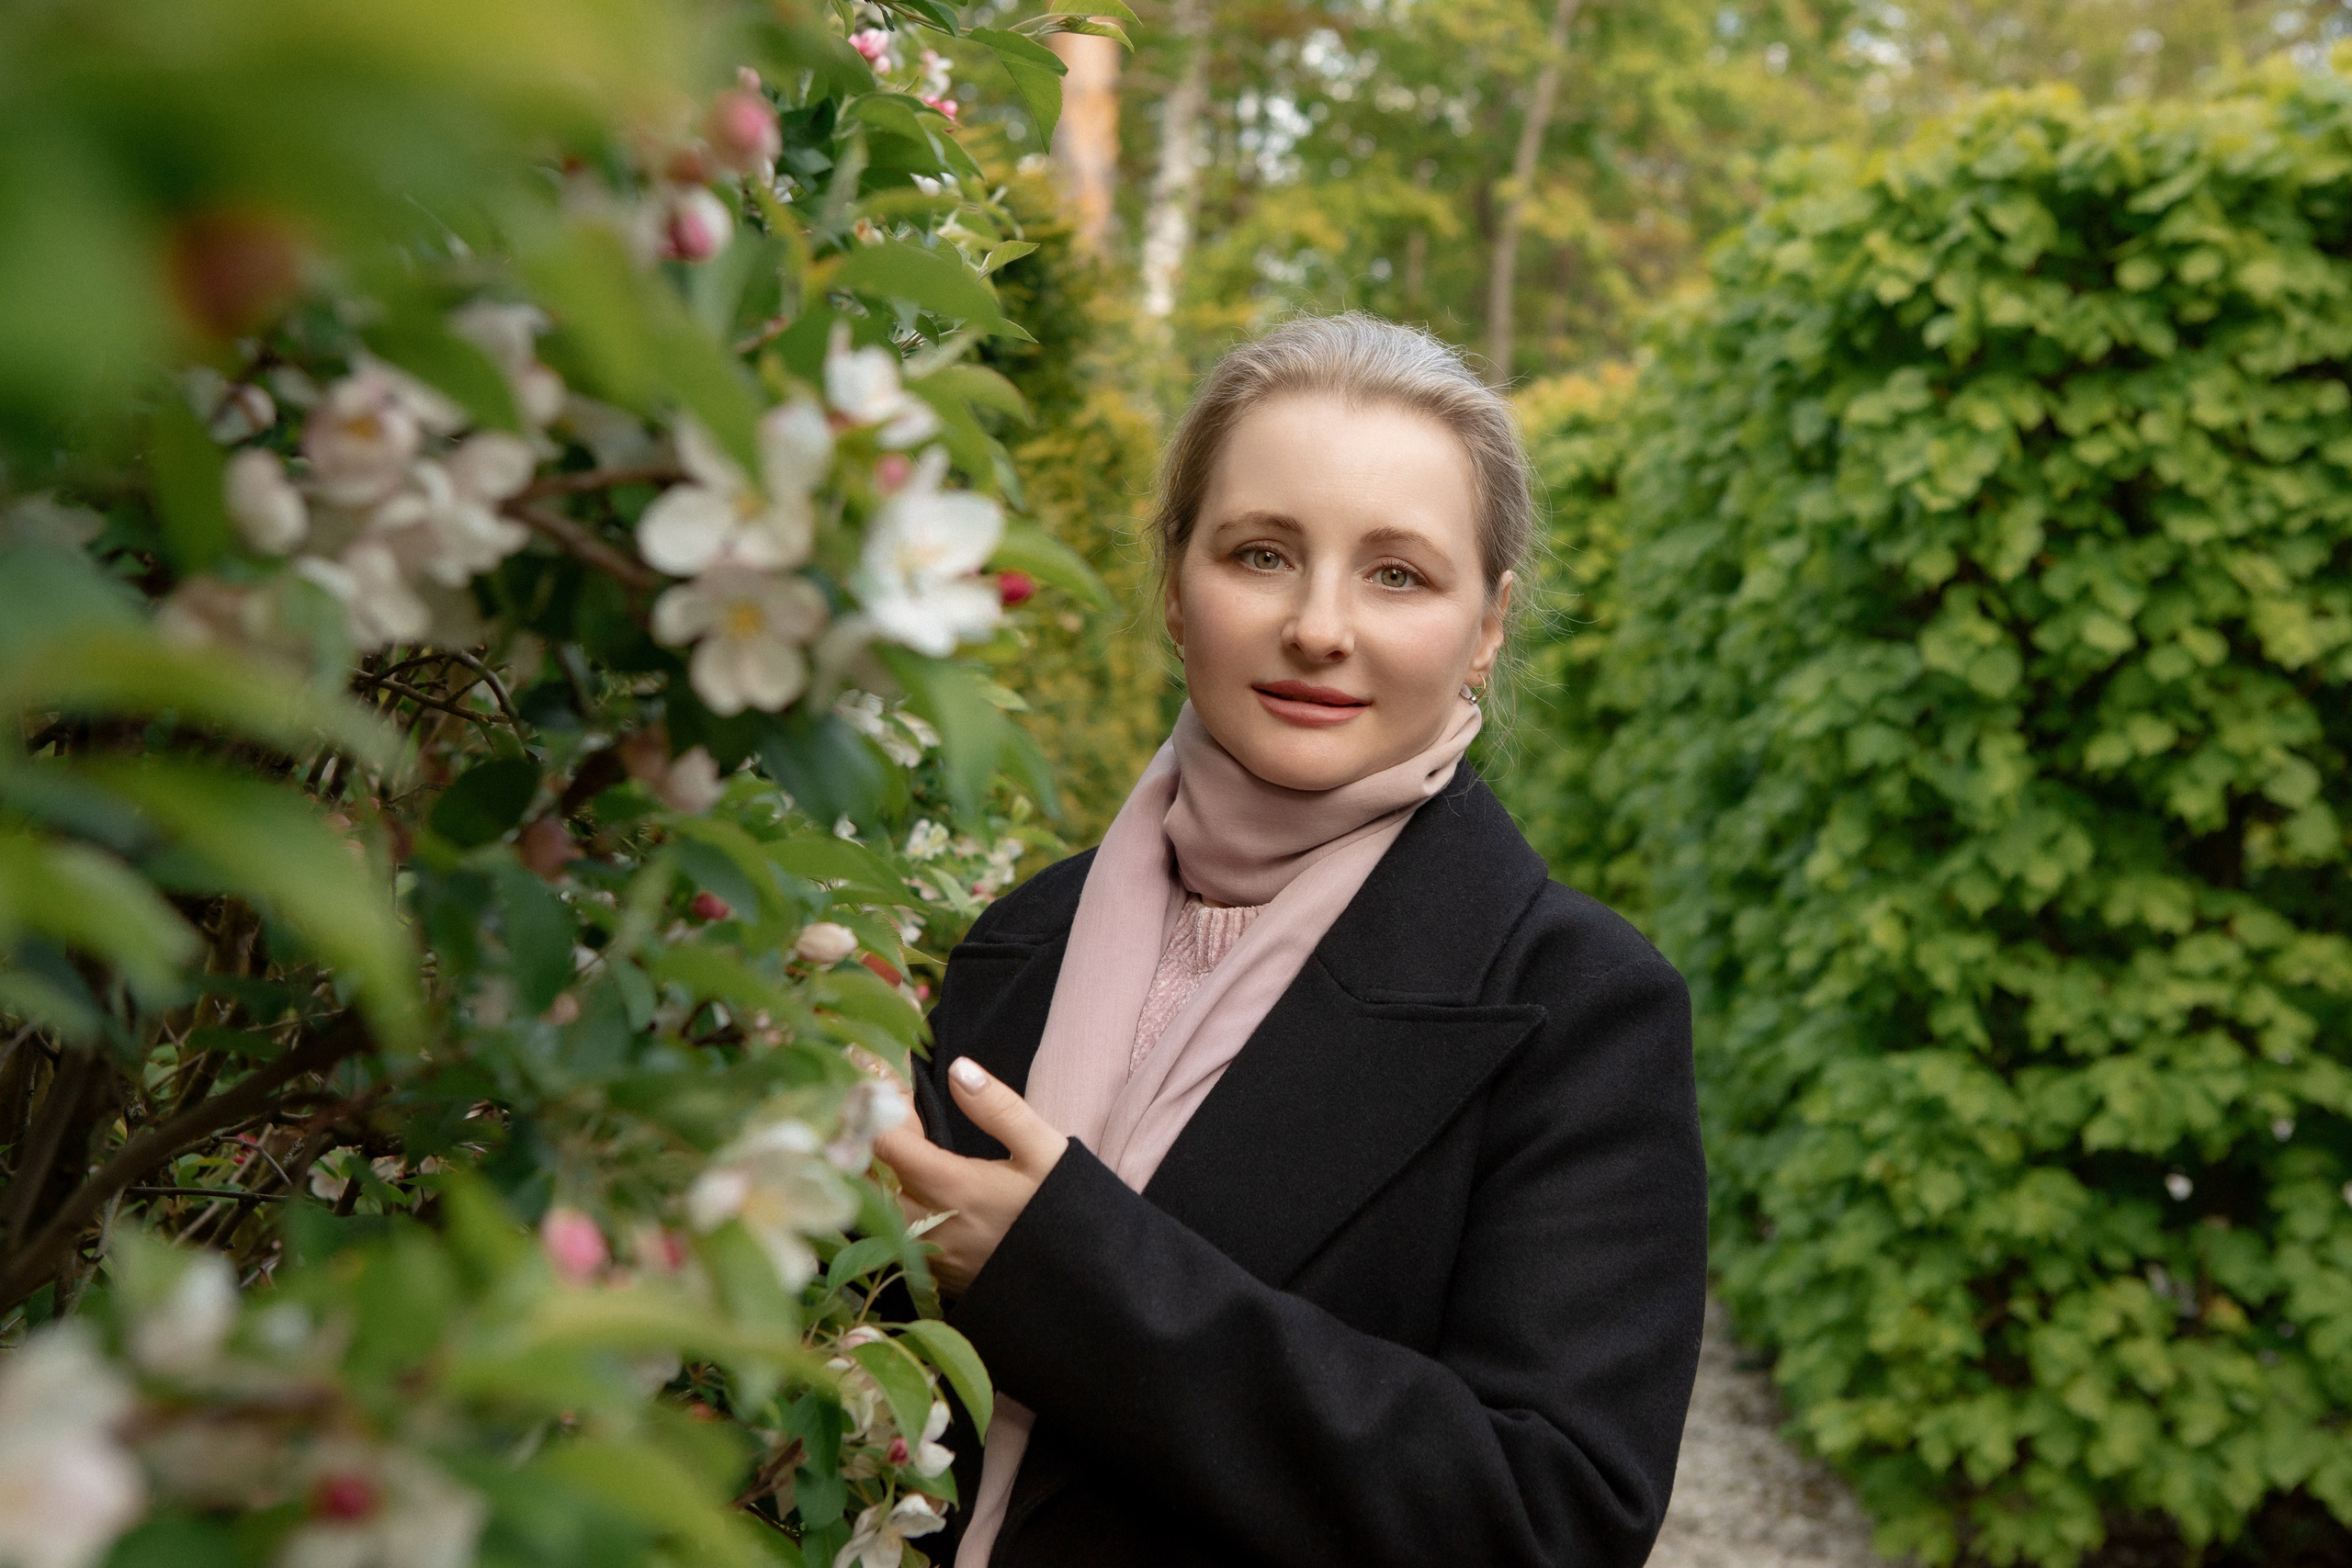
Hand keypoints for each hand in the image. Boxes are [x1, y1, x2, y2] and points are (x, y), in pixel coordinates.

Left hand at [874, 1057, 1069, 1296]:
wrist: (1083, 1280)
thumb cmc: (1065, 1211)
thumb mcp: (1044, 1152)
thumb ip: (998, 1108)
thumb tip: (958, 1068)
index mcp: (954, 1188)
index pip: (884, 1145)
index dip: (876, 1111)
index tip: (888, 1088)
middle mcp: (929, 1225)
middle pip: (864, 1180)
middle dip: (864, 1143)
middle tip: (889, 1117)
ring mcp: (927, 1254)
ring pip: (873, 1211)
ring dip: (872, 1176)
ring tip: (898, 1148)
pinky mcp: (933, 1274)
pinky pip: (889, 1236)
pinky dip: (886, 1205)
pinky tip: (910, 1187)